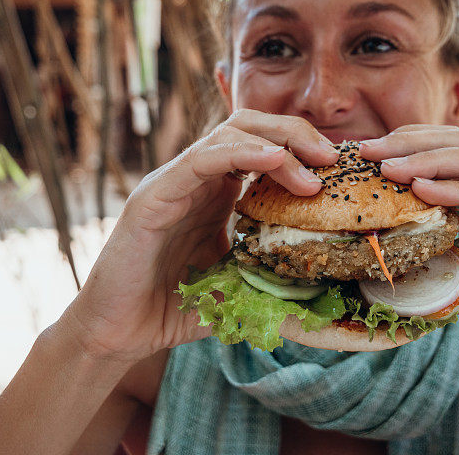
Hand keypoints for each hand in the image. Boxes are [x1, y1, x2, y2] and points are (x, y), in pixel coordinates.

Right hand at [62, 110, 338, 362]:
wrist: (119, 333)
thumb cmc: (177, 307)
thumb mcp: (240, 283)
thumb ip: (273, 271)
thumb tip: (326, 280)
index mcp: (218, 191)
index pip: (263, 145)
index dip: (303, 147)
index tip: (338, 168)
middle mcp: (198, 178)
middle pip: (250, 126)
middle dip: (296, 133)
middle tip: (332, 158)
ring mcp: (174, 182)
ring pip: (229, 133)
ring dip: (279, 144)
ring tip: (314, 170)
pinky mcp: (154, 197)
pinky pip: (200, 160)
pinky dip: (240, 153)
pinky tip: (274, 159)